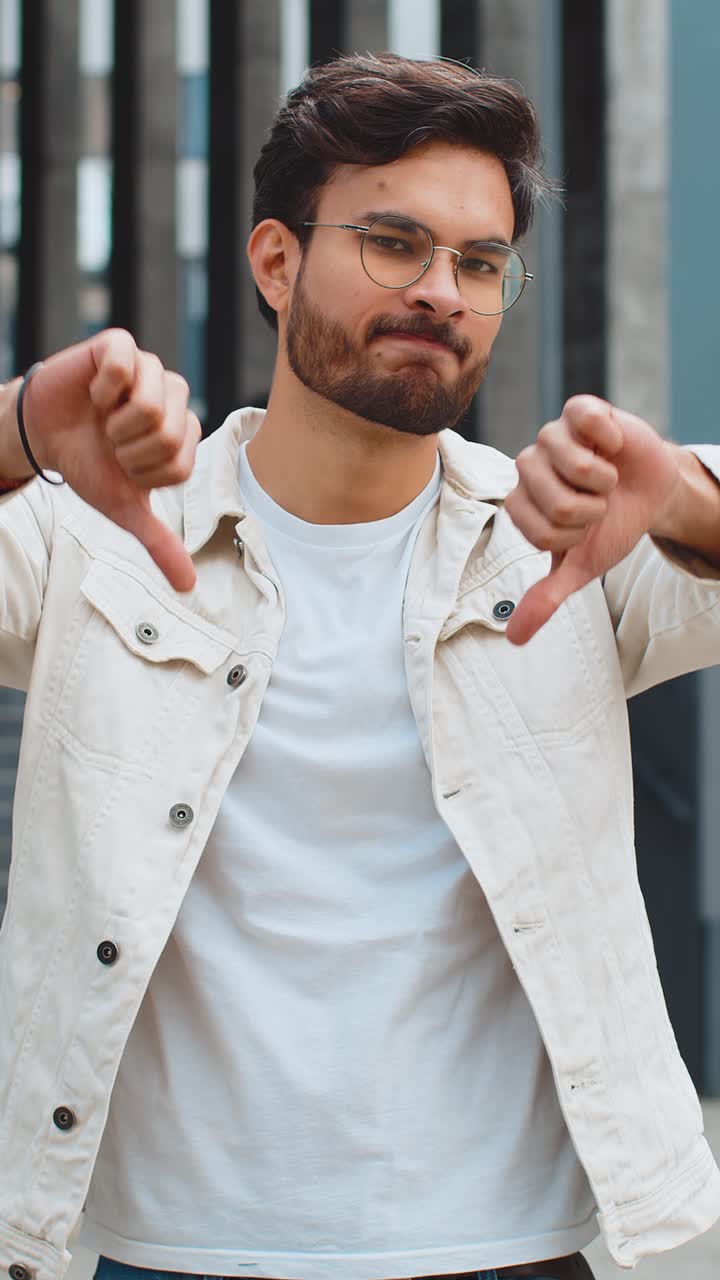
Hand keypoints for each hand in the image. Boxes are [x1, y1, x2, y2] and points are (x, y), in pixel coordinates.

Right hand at [20, 329, 200, 590]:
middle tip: (111, 442)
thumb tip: (188, 587)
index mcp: (183, 433)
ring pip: (152, 402)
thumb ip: (159, 542)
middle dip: (129, 449)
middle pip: (170, 433)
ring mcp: (148, 369)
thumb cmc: (89, 465)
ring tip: (104, 419)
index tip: (124, 465)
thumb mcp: (124, 507)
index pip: (179, 463)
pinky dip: (103, 388)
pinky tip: (95, 394)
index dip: (143, 472)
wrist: (42, 434)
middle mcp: (172, 398)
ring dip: (117, 422)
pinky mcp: (119, 346)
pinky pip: (125, 365)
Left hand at [504, 395, 680, 644]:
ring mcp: (552, 436)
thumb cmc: (610, 527)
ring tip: (606, 479)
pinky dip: (610, 439)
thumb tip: (514, 639)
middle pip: (557, 502)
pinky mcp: (578, 411)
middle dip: (592, 511)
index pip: (541, 532)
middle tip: (598, 503)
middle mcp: (528, 467)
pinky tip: (612, 446)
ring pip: (576, 465)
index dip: (574, 536)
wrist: (650, 493)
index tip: (583, 529)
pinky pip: (585, 419)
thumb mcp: (580, 565)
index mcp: (520, 503)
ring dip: (605, 480)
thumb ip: (546, 597)